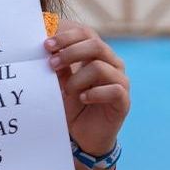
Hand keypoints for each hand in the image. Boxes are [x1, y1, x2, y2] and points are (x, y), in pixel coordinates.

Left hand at [46, 21, 129, 155]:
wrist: (85, 135)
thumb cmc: (73, 106)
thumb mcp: (61, 82)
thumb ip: (59, 65)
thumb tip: (46, 47)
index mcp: (98, 55)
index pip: (86, 33)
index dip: (67, 36)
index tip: (46, 45)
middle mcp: (112, 64)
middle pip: (95, 44)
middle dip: (70, 52)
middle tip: (51, 63)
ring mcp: (120, 81)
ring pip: (100, 67)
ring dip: (78, 78)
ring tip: (66, 91)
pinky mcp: (123, 100)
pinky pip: (113, 90)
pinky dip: (94, 93)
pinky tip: (82, 99)